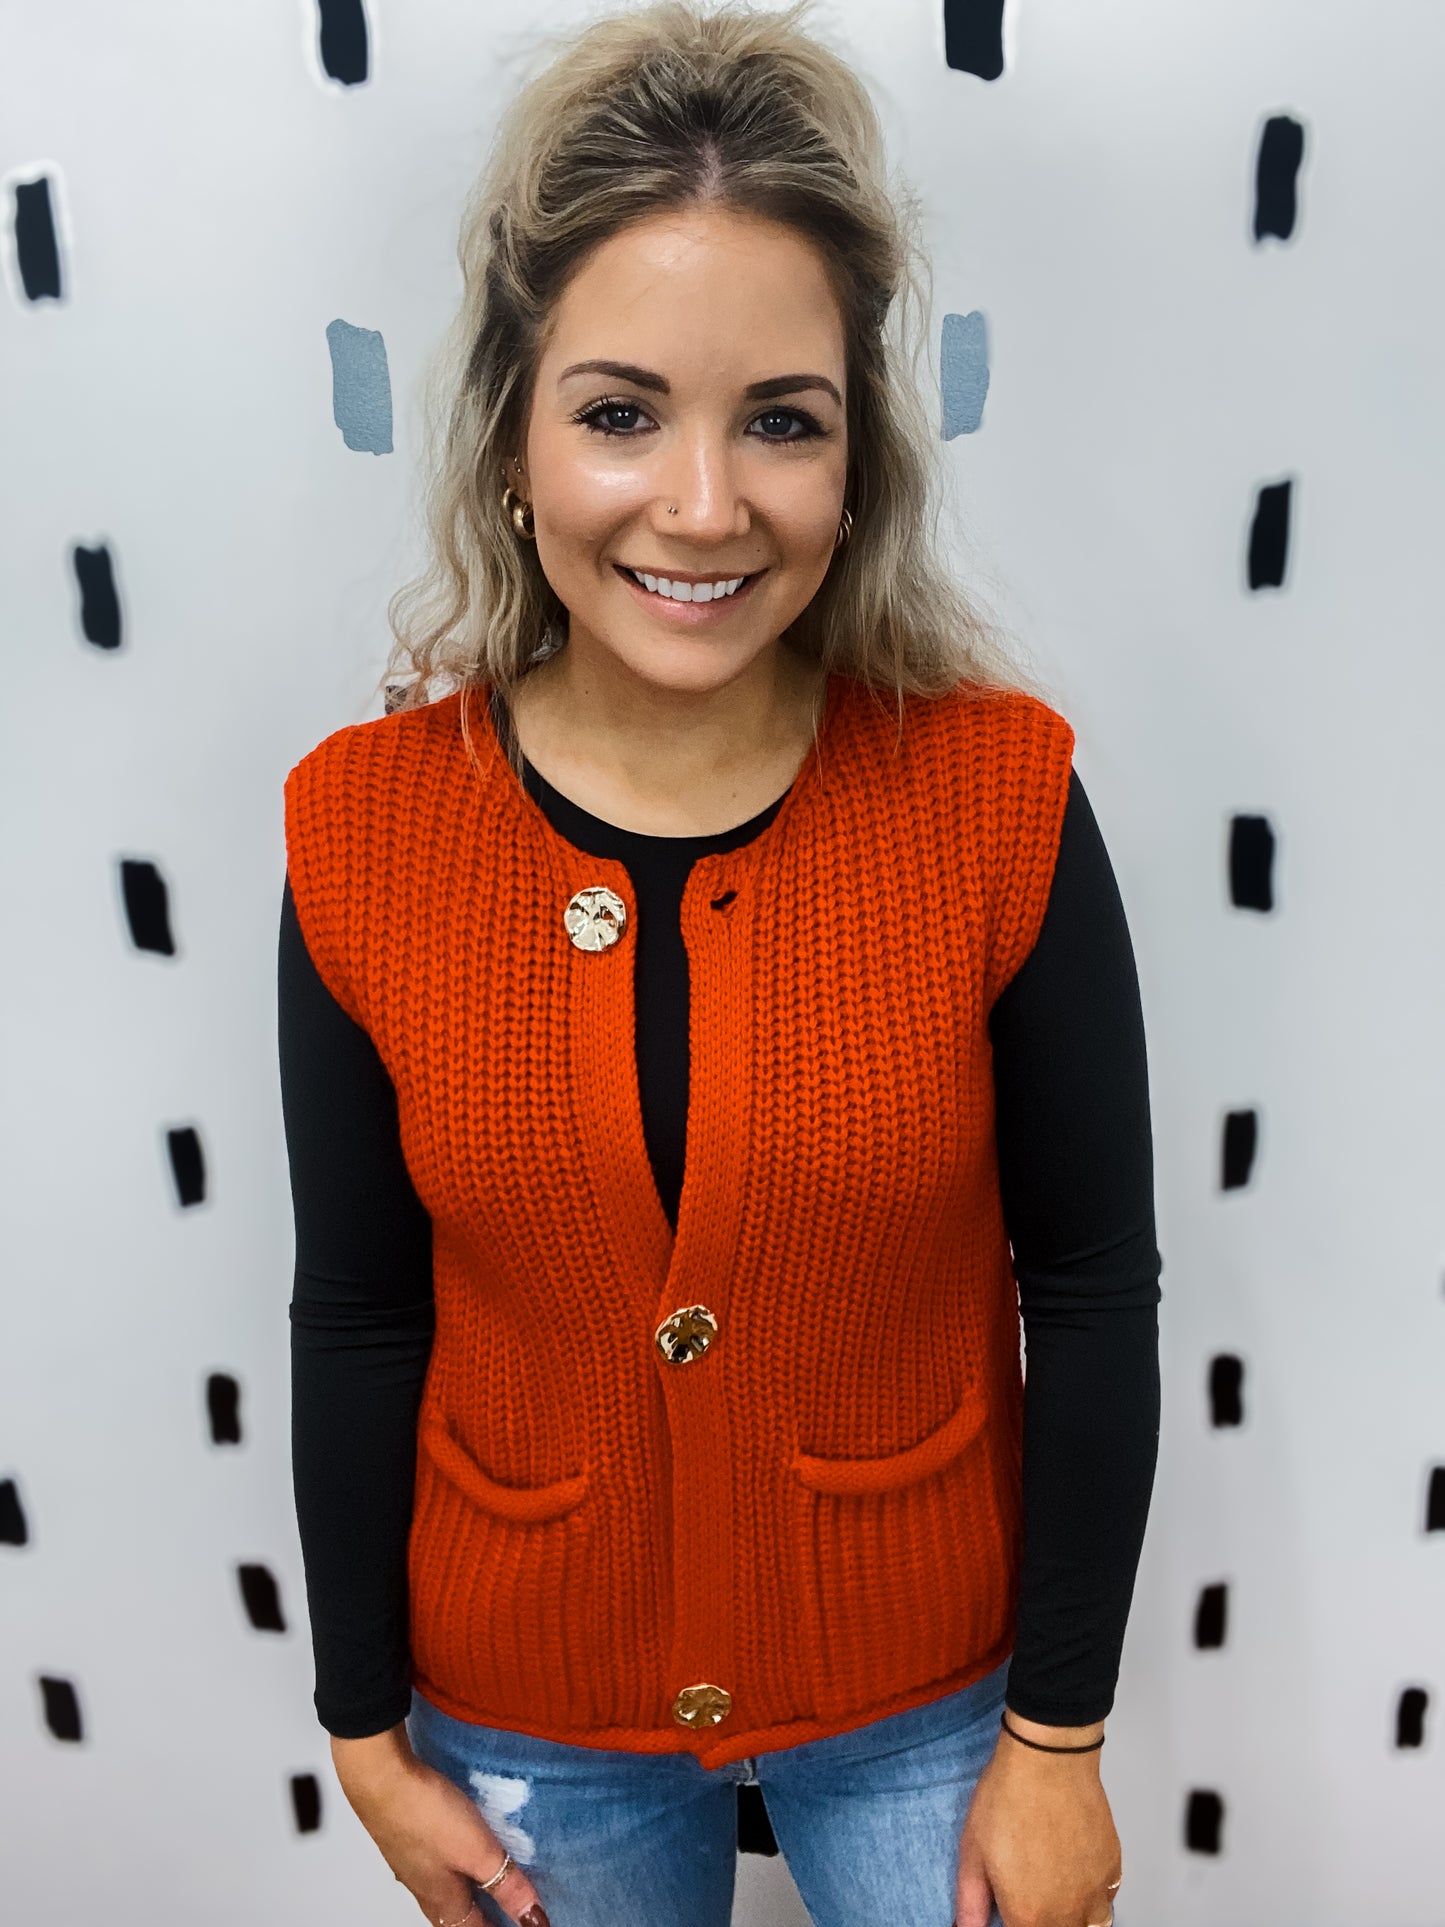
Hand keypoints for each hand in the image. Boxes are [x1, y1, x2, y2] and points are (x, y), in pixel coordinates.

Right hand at [330, 1723, 551, 1926]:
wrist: (380, 1779)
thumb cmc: (427, 1816)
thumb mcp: (477, 1852)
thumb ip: (507, 1885)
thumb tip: (534, 1920)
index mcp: (445, 1902)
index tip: (523, 1923)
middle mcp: (426, 1888)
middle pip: (459, 1915)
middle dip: (484, 1915)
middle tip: (508, 1908)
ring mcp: (413, 1863)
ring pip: (447, 1888)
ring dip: (470, 1889)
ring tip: (491, 1878)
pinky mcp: (408, 1836)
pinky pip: (438, 1861)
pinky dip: (457, 1863)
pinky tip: (462, 1844)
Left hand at [954, 1713, 1121, 1926]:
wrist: (1048, 1760)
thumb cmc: (1007, 1799)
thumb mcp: (973, 1851)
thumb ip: (971, 1902)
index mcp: (1028, 1915)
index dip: (1015, 1921)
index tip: (1010, 1904)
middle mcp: (1067, 1914)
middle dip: (1041, 1919)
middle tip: (1028, 1890)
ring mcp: (1095, 1893)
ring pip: (1090, 1925)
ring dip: (1072, 1917)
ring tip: (1053, 1890)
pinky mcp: (1113, 1868)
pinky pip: (1106, 1899)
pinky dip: (1092, 1895)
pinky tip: (1074, 1869)